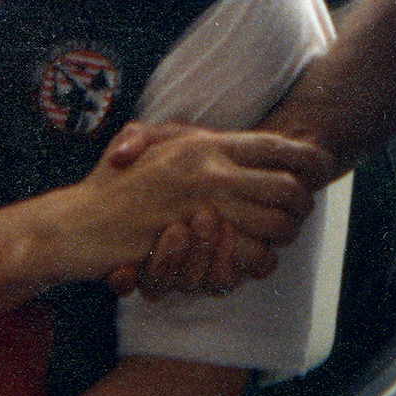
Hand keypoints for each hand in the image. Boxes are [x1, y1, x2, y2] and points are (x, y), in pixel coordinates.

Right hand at [57, 123, 327, 283]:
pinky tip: (251, 261)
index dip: (307, 158)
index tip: (323, 166)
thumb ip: (179, 133)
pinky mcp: (193, 243)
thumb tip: (216, 133)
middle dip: (302, 203)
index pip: (274, 146)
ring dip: (284, 234)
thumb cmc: (109, 188)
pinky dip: (257, 262)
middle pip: (286, 187)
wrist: (72, 225)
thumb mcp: (145, 143)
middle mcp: (207, 168)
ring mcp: (199, 205)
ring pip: (273, 224)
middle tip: (301, 213)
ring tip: (280, 237)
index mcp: (203, 144)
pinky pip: (247, 258)